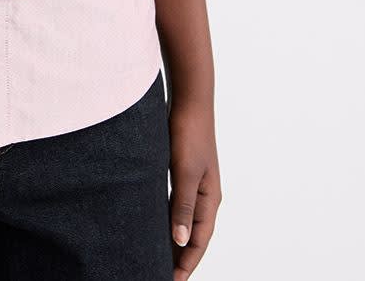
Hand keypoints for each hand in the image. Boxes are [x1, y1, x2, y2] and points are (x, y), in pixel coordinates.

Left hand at [168, 98, 221, 278]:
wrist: (190, 100)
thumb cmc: (189, 134)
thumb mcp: (185, 172)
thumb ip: (183, 206)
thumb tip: (180, 241)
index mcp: (210, 200)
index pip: (198, 242)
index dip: (185, 264)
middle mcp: (206, 196)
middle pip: (193, 235)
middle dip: (180, 256)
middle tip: (161, 274)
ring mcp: (196, 184)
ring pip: (184, 221)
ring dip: (173, 239)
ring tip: (157, 256)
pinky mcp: (184, 172)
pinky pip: (177, 205)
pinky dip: (168, 219)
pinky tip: (154, 222)